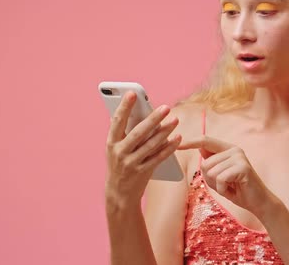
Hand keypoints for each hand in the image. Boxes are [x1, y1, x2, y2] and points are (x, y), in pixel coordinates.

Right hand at [104, 91, 181, 208]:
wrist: (118, 194)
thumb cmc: (120, 164)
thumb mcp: (117, 148)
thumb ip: (126, 132)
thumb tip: (140, 112)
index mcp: (111, 143)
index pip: (117, 121)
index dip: (124, 106)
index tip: (133, 93)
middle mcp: (119, 152)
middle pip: (138, 132)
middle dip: (153, 119)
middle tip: (166, 107)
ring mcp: (131, 164)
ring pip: (151, 145)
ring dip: (165, 131)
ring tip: (175, 120)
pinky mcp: (142, 173)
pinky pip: (158, 158)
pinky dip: (169, 148)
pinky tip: (177, 138)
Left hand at [178, 136, 273, 216]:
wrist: (258, 202)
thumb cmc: (237, 189)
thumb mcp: (219, 175)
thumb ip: (211, 162)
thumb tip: (199, 147)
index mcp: (228, 149)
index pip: (205, 140)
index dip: (190, 142)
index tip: (178, 145)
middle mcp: (234, 150)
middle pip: (205, 163)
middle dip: (210, 179)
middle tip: (225, 184)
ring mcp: (239, 157)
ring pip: (211, 172)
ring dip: (218, 186)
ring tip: (231, 187)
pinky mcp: (243, 167)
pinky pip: (220, 179)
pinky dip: (223, 189)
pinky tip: (233, 190)